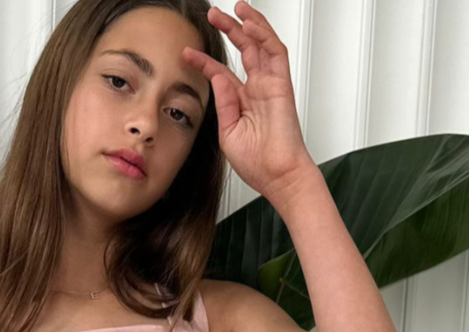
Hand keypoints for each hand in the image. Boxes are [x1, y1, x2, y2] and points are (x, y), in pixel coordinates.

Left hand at [183, 2, 313, 200]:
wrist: (279, 177)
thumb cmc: (258, 164)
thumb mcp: (229, 133)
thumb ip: (223, 104)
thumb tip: (217, 77)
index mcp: (242, 103)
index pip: (222, 73)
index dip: (204, 62)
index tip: (187, 53)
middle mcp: (257, 90)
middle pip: (243, 50)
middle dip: (229, 29)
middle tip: (213, 15)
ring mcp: (270, 85)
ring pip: (261, 45)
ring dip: (248, 24)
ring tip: (236, 9)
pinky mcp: (282, 85)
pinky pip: (275, 52)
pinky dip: (264, 35)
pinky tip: (251, 24)